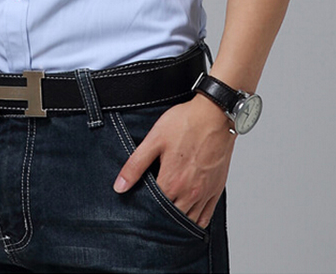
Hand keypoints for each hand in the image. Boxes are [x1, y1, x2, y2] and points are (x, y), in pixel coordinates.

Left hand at [112, 95, 234, 227]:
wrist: (215, 114)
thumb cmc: (185, 123)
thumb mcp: (154, 140)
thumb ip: (135, 165)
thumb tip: (119, 187)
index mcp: (172, 182)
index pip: (153, 209)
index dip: (144, 207)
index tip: (139, 202)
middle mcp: (190, 193)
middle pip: (171, 217)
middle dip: (159, 215)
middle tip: (151, 207)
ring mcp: (205, 193)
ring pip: (188, 221)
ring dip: (177, 219)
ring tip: (167, 209)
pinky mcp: (216, 189)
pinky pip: (206, 218)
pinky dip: (195, 221)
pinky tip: (187, 212)